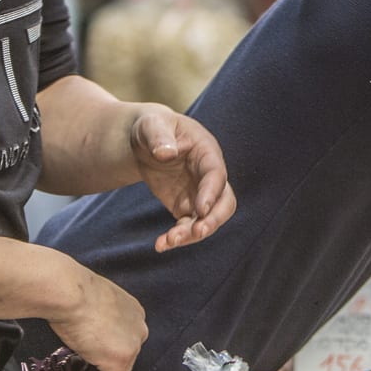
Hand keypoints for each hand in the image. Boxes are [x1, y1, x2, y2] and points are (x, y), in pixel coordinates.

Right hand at [46, 257, 148, 370]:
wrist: (69, 292)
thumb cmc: (72, 292)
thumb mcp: (90, 305)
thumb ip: (93, 320)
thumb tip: (82, 333)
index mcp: (132, 311)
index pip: (122, 340)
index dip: (105, 356)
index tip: (92, 367)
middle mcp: (138, 326)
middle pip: (121, 358)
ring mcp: (130, 343)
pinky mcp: (119, 359)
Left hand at [128, 106, 236, 251]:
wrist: (146, 140)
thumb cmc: (153, 127)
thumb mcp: (152, 126)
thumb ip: (160, 137)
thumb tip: (166, 154)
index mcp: (207, 152)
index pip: (216, 174)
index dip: (212, 192)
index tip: (200, 209)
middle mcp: (209, 176)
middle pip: (224, 202)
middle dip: (214, 219)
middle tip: (198, 232)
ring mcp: (199, 193)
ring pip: (207, 218)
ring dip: (192, 233)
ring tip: (167, 242)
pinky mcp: (185, 205)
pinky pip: (188, 225)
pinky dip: (178, 237)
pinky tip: (161, 245)